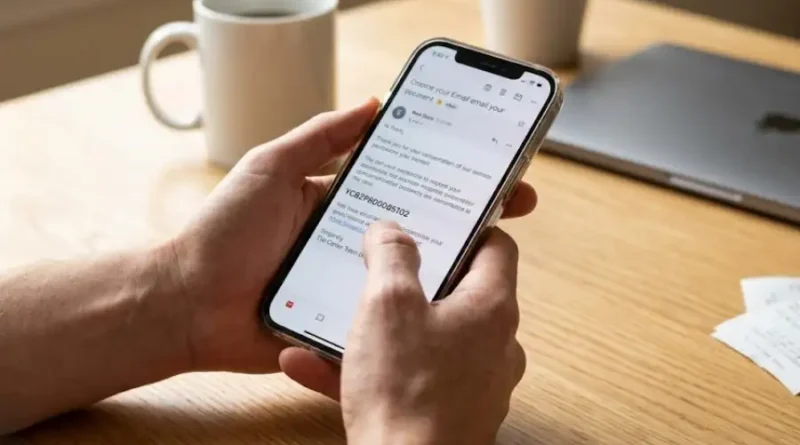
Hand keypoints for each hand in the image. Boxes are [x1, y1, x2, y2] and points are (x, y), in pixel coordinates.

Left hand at [168, 98, 536, 378]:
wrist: (190, 305)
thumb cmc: (223, 234)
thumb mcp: (270, 167)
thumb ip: (319, 136)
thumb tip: (371, 105)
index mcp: (338, 203)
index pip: (403, 185)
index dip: (443, 178)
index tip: (483, 170)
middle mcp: (350, 242)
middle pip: (416, 229)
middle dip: (463, 220)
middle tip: (507, 210)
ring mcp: (349, 283)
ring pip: (407, 275)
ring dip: (444, 267)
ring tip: (489, 256)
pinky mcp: (343, 321)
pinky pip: (384, 316)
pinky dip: (413, 311)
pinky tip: (448, 303)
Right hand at [341, 222, 525, 444]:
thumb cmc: (404, 390)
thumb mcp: (387, 305)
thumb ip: (391, 256)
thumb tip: (391, 231)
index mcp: (490, 308)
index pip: (496, 247)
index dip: (464, 227)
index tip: (431, 220)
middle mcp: (493, 345)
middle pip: (457, 292)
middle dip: (411, 278)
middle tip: (376, 264)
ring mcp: (473, 383)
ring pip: (426, 337)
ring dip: (380, 326)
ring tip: (336, 314)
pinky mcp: (447, 412)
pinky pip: (407, 377)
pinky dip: (370, 367)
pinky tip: (313, 363)